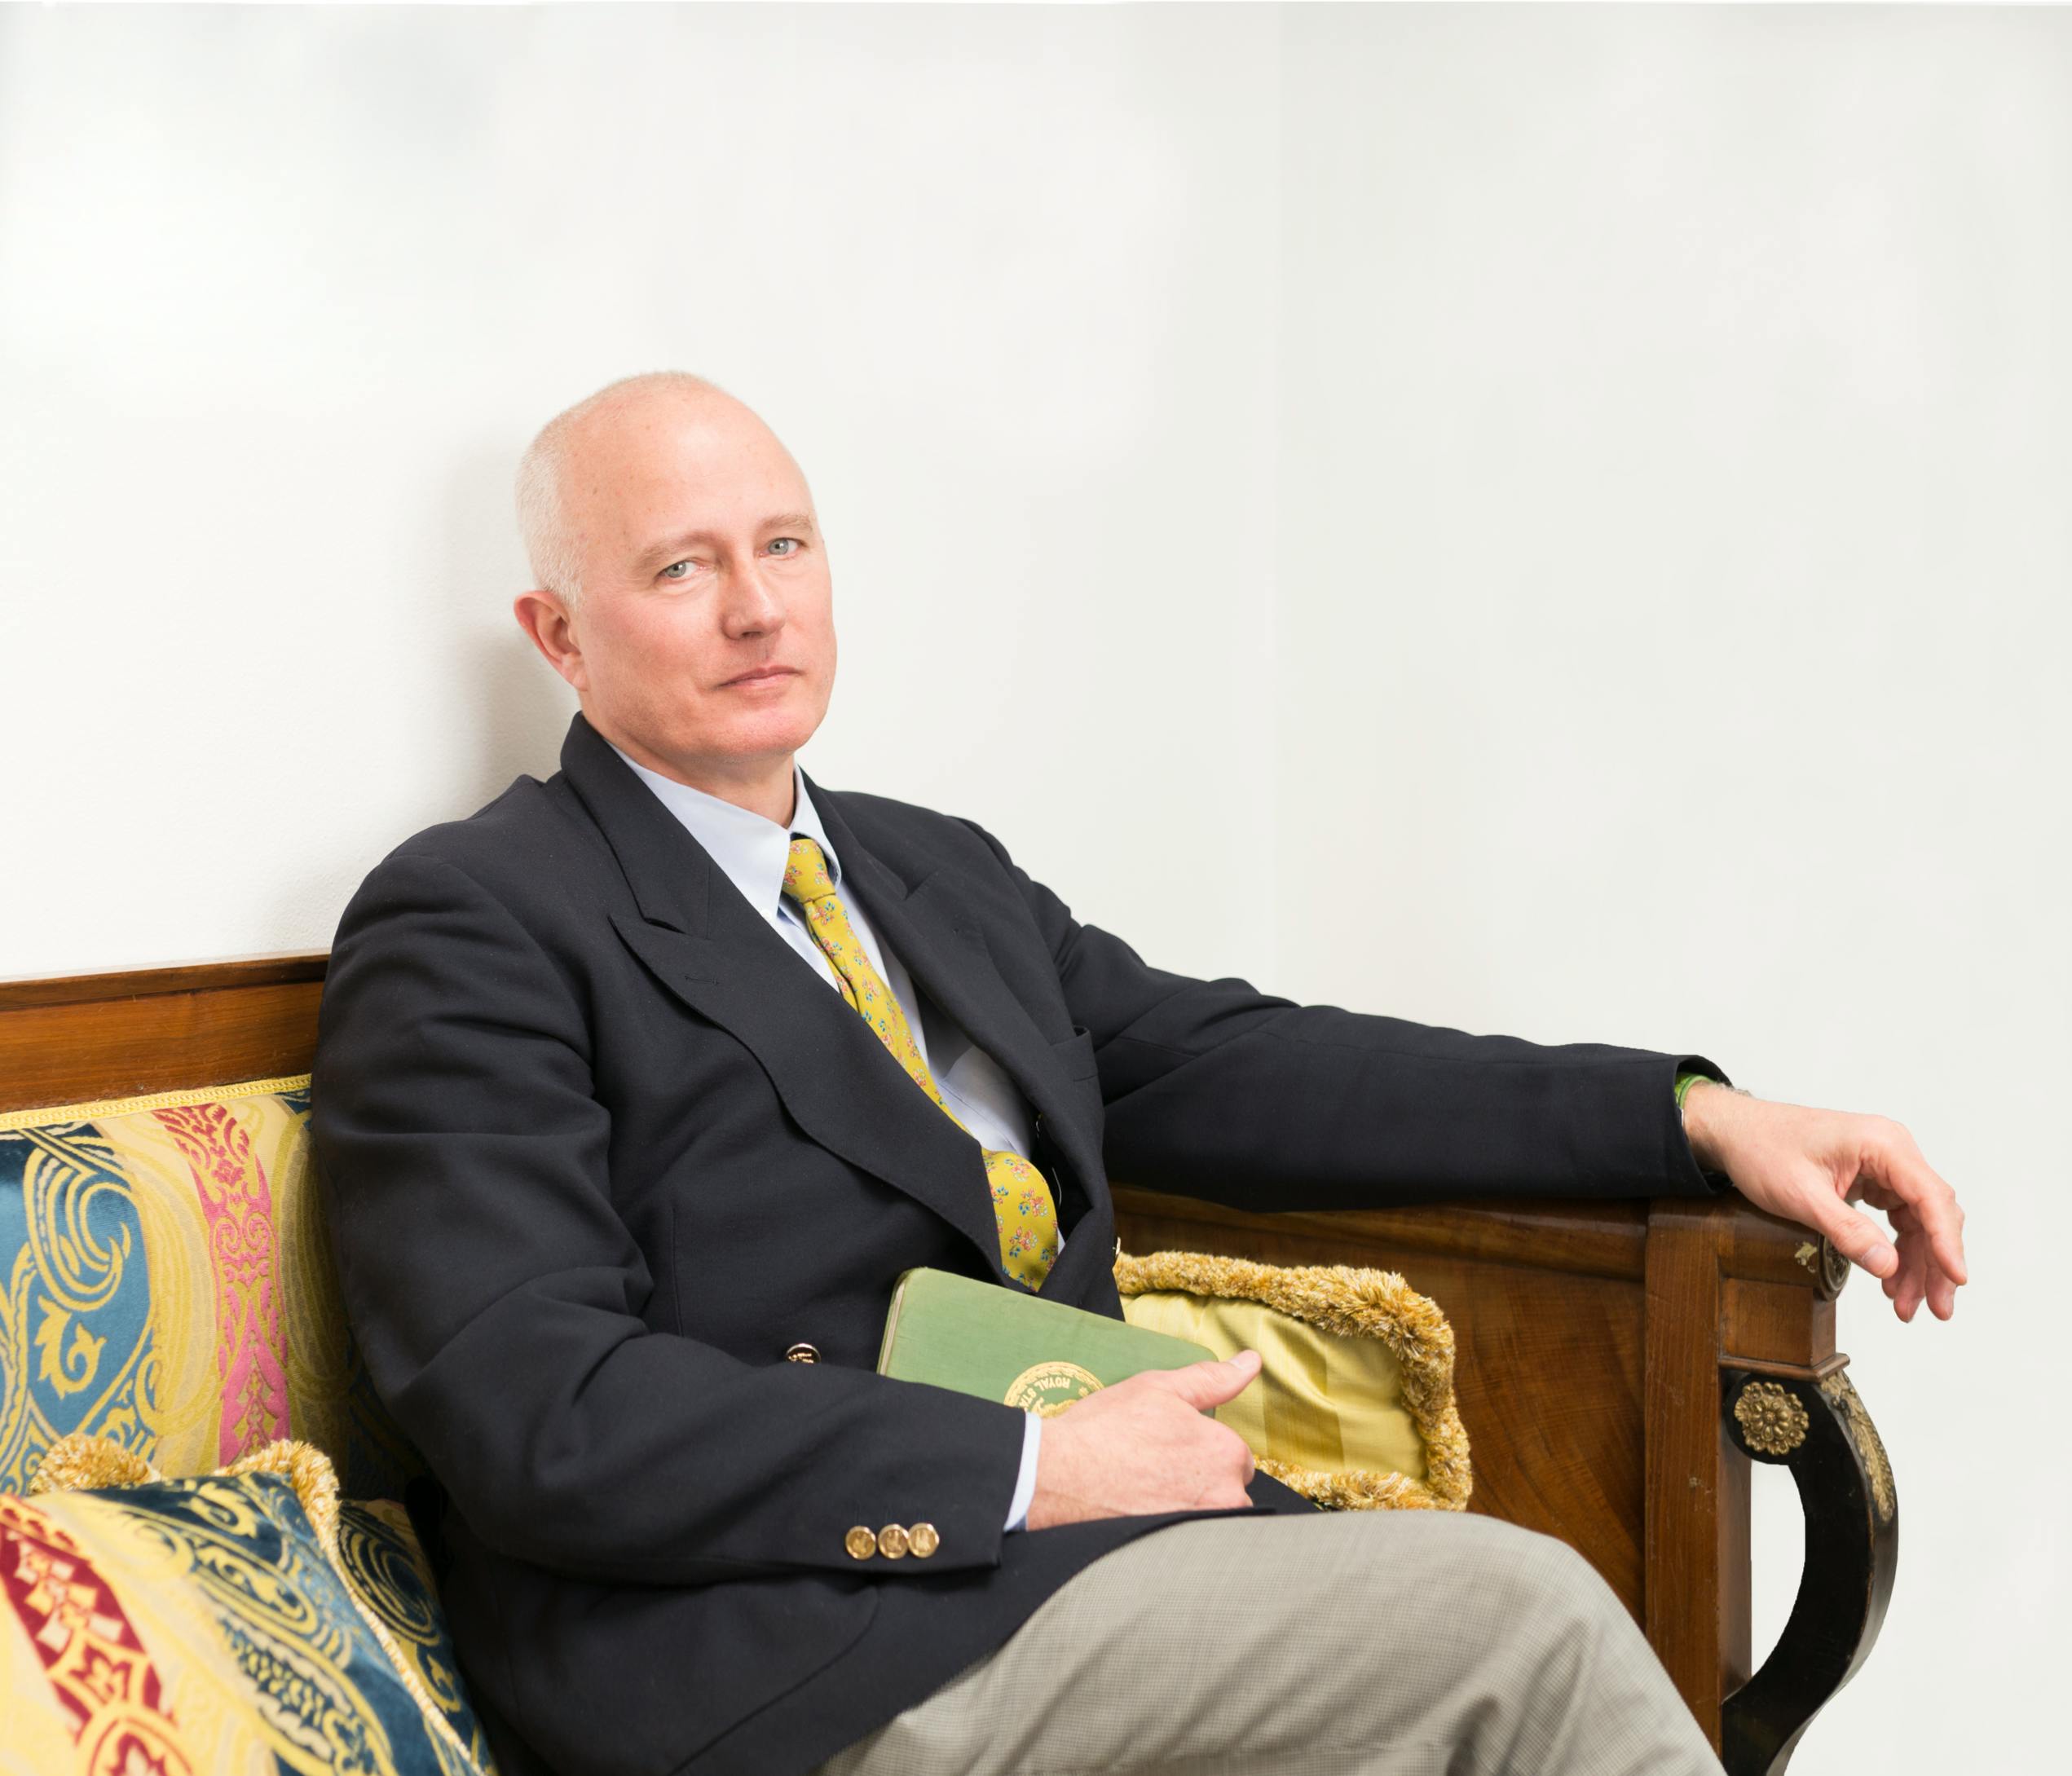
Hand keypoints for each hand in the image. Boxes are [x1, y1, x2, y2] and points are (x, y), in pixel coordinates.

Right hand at [1023, 1350, 1261, 1529]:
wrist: (1060, 1476)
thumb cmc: (1108, 1429)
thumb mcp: (1161, 1388)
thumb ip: (1213, 1378)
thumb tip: (1250, 1362)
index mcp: (1227, 1454)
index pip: (1235, 1453)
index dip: (1202, 1444)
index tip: (1171, 1442)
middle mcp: (1225, 1497)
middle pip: (1228, 1487)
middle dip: (1203, 1477)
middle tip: (1157, 1464)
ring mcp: (1202, 1528)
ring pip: (1211, 1513)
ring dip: (1191, 1503)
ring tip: (1149, 1488)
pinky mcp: (1179, 1549)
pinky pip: (1190, 1535)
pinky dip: (1175, 1525)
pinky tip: (1145, 1509)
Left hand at [1681, 1084, 1967, 1321]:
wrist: (1735, 1132)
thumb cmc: (1762, 1151)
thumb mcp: (1800, 1196)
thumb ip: (1846, 1230)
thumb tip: (1889, 1266)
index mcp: (1882, 1144)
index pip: (1930, 1196)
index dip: (1947, 1241)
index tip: (1956, 1279)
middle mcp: (1892, 1150)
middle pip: (1932, 1212)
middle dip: (1935, 1263)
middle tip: (1935, 1309)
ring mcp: (1884, 1164)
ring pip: (1919, 1220)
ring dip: (1917, 1263)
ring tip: (1905, 1305)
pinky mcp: (1873, 1177)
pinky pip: (1898, 1217)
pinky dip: (1897, 1250)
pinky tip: (1891, 1279)